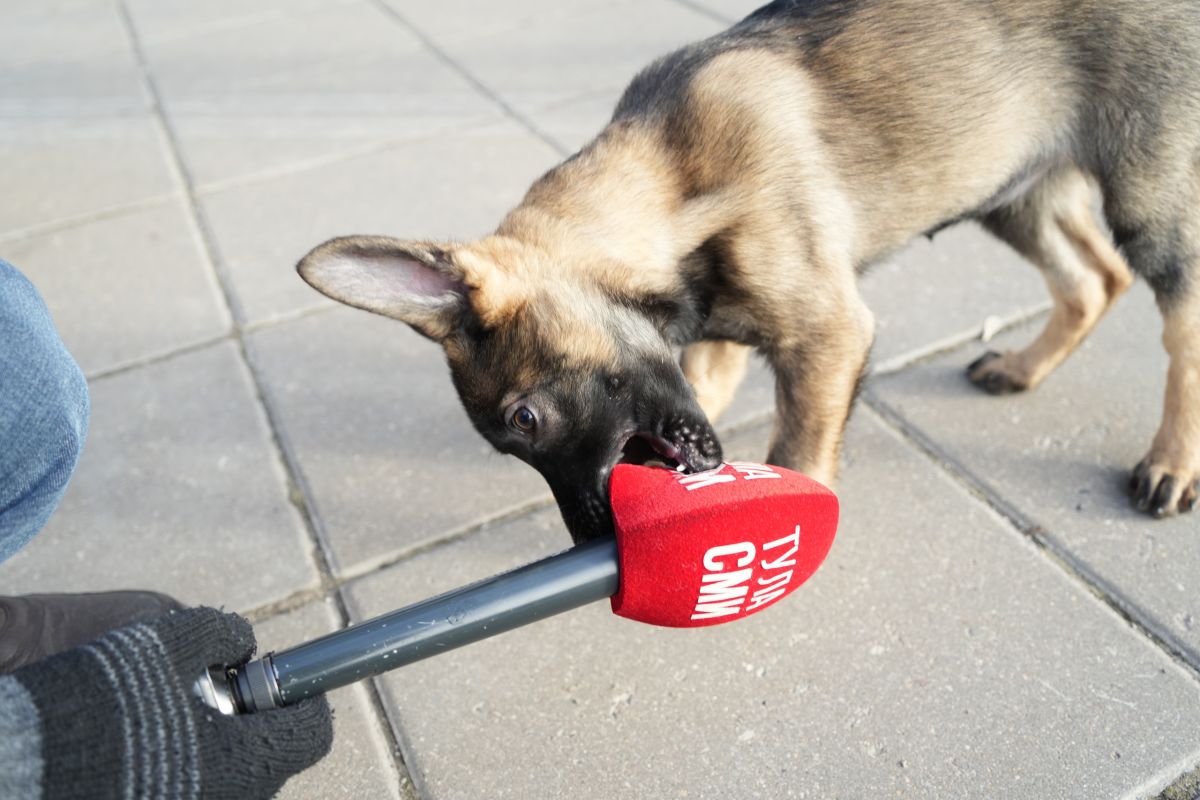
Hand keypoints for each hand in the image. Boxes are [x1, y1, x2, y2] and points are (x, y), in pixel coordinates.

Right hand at [13, 607, 332, 798]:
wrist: (24, 749)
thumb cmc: (104, 688)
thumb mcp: (173, 636)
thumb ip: (223, 635)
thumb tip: (243, 646)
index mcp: (247, 757)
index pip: (311, 732)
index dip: (302, 696)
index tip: (284, 678)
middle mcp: (229, 799)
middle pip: (267, 758)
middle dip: (250, 721)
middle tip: (216, 688)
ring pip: (228, 777)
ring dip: (216, 745)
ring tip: (170, 712)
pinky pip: (191, 789)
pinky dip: (183, 765)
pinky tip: (145, 739)